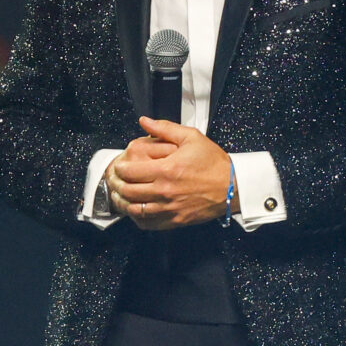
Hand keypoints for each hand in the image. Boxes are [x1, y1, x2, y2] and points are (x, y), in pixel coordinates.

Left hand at [107, 118, 230, 229]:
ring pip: (134, 209)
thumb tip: (144, 121)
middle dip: (115, 184)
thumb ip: (165, 128)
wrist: (232, 186)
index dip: (119, 168)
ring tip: (118, 195)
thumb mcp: (191, 137)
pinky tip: (134, 210)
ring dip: (122, 202)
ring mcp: (168, 209)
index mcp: (167, 169)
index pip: (130, 171)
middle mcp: (165, 191)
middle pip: (128, 191)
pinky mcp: (174, 221)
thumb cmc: (213, 162)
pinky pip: (147, 223)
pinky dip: (136, 217)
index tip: (119, 165)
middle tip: (113, 179)